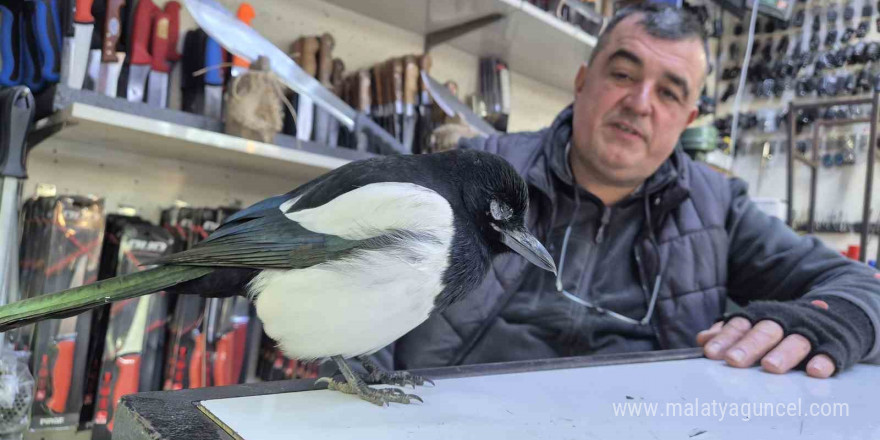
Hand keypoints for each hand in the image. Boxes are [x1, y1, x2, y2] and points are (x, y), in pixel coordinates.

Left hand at [696, 300, 835, 377]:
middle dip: (749, 346)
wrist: (835, 311)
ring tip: (770, 367)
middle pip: (765, 332)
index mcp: (763, 317)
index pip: (740, 325)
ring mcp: (811, 332)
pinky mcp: (836, 344)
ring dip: (783, 354)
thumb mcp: (756, 323)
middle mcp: (786, 322)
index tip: (710, 352)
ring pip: (796, 341)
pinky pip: (831, 352)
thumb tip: (701, 339)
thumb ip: (730, 332)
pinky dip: (824, 361)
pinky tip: (815, 371)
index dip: (725, 338)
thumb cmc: (784, 324)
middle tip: (733, 361)